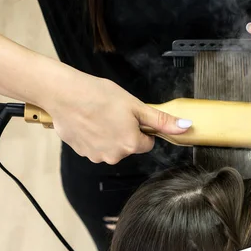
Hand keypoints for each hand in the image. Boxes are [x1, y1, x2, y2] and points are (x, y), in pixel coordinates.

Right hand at [44, 73, 191, 163]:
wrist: (64, 94)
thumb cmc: (99, 96)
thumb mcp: (136, 105)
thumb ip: (161, 121)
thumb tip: (186, 127)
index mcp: (131, 144)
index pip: (147, 143)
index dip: (141, 128)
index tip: (131, 116)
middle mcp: (114, 155)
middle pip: (128, 146)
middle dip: (124, 132)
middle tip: (113, 113)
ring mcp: (96, 155)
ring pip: (111, 147)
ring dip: (108, 134)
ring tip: (98, 116)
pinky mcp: (81, 152)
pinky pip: (94, 146)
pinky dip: (93, 136)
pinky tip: (87, 121)